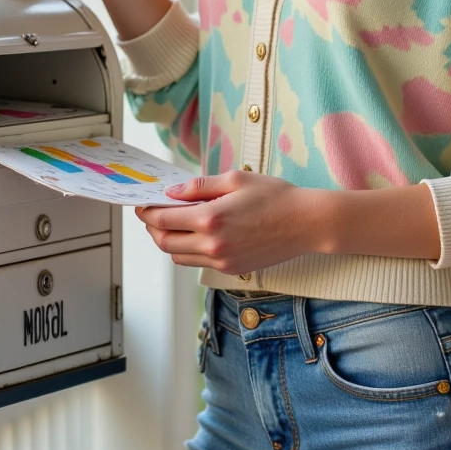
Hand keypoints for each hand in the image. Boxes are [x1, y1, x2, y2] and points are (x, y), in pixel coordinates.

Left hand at [136, 172, 329, 271]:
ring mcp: (222, 261)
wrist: (307, 223)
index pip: (164, 219)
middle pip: (165, 242)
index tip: (143, 204)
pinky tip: (193, 236)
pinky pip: (198, 263)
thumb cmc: (276, 196)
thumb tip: (172, 193)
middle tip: (151, 215)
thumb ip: (199, 187)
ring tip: (169, 225)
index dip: (148, 212)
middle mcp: (213, 245)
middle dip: (152, 228)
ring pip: (179, 257)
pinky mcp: (232, 270)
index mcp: (211, 219)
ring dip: (168, 242)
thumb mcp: (235, 179)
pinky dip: (188, 251)